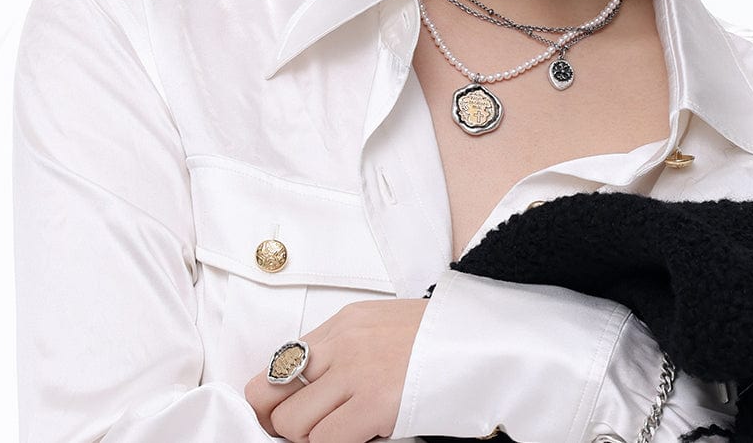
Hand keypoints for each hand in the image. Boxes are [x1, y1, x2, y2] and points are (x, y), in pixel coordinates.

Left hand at [245, 298, 427, 442]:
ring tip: (341, 432)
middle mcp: (342, 343)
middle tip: (307, 432)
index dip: (271, 399)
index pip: (277, 363)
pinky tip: (359, 437)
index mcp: (344, 322)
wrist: (481, 340)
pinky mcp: (374, 403)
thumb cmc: (438, 339)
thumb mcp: (382, 326)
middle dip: (283, 423)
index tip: (280, 416)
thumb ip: (344, 349)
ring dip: (311, 438)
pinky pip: (326, 441)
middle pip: (272, 394)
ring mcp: (356, 372)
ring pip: (293, 423)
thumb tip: (309, 387)